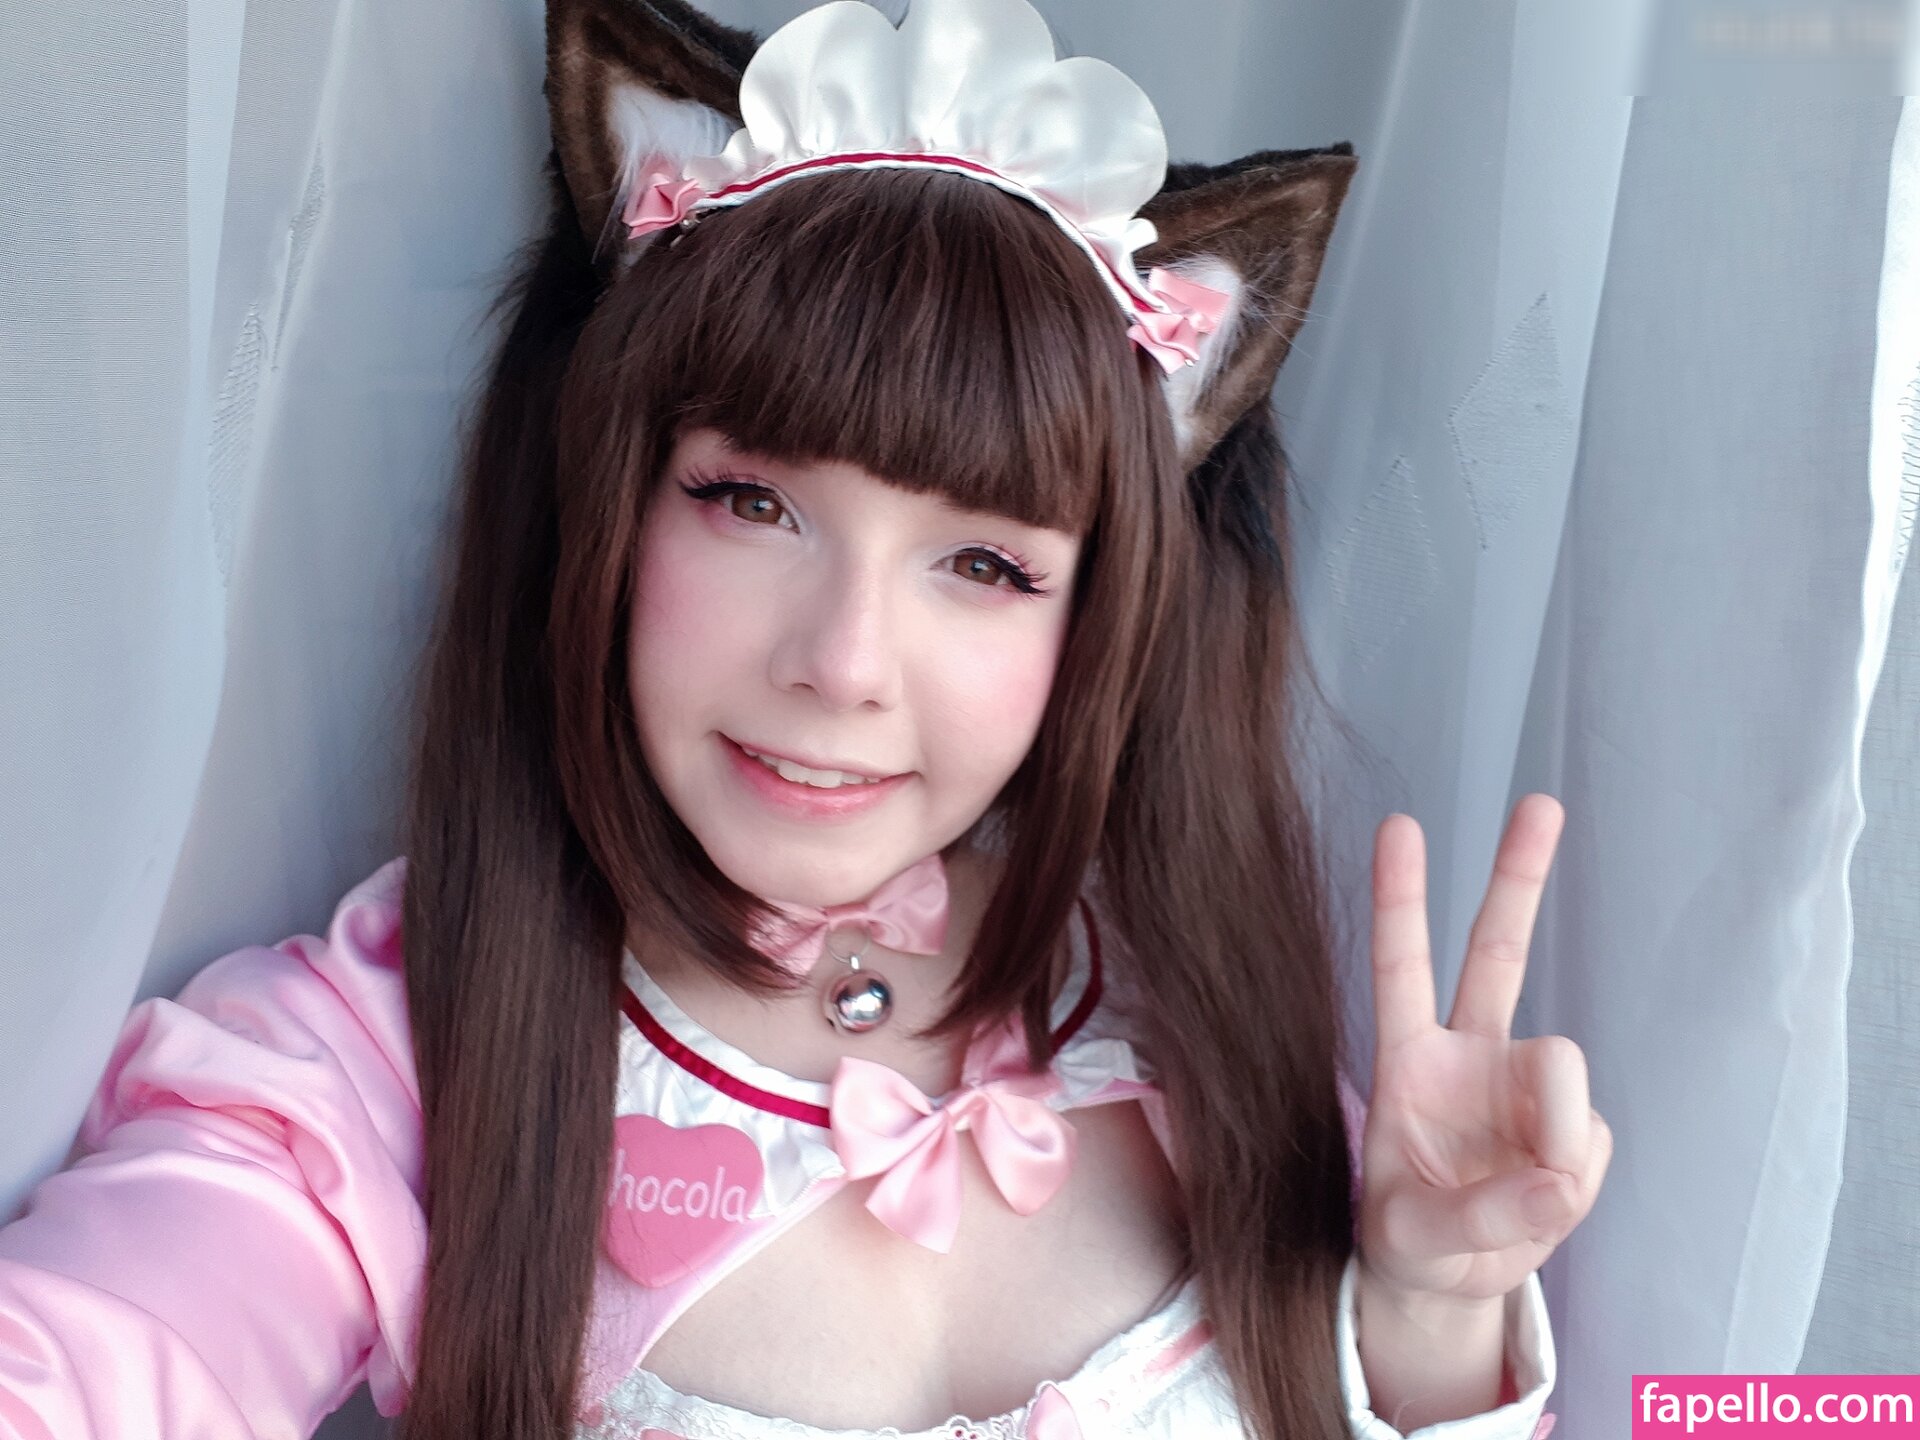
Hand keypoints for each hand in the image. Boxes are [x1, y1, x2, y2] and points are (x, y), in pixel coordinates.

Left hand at [1358, 793, 1611, 1308]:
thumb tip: (1559, 1180)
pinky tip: (1542, 1199)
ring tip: (1518, 1197)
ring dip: (1553, 1140)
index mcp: (1406, 1061)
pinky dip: (1572, 1186)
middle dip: (1519, 876)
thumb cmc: (1411, 1238)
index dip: (1400, 900)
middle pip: (1497, 951)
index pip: (1400, 968)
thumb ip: (1477, 1215)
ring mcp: (1525, 1084)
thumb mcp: (1412, 1240)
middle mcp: (1469, 1054)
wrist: (1451, 1277)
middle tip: (1539, 803)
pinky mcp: (1572, 1123)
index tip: (1399, 825)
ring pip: (1563, 1069)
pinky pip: (1589, 1146)